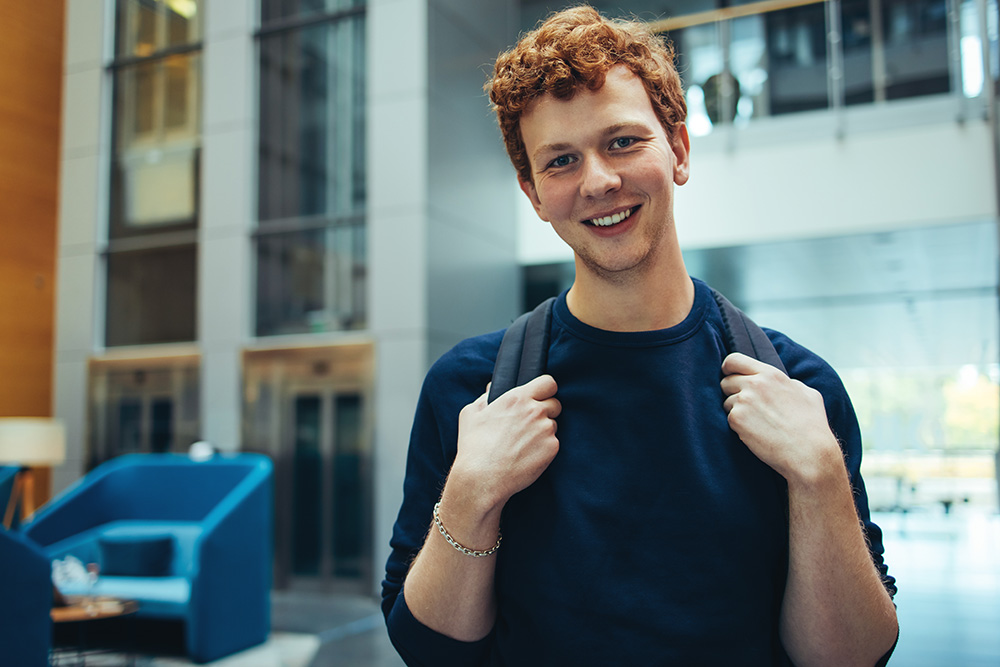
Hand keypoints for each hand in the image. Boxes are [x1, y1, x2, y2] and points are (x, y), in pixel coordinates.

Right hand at [450, 374, 561, 511]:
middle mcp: (535, 411)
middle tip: (530, 422)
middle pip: (555, 403)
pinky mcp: (552, 449)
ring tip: (523, 443)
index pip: (548, 382)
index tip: (541, 395)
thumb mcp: (471, 414)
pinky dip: (543, 448)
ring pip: (553, 425)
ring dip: (543, 430)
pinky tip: (526, 455)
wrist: (483, 478)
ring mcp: (546, 430)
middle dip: (546, 410)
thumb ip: (485, 397)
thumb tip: (492, 389)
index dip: (545, 389)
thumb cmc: (474, 446)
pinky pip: (553, 443)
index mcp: (518, 398)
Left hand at [720, 353, 840, 483]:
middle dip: (732, 392)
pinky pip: (729, 418)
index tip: (729, 375)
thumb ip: (790, 384)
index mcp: (770, 374)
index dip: (728, 368)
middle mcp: (754, 384)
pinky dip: (738, 426)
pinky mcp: (737, 419)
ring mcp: (744, 401)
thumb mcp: (808, 394)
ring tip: (757, 423)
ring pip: (726, 402)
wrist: (809, 453)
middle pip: (726, 381)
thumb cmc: (812, 426)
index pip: (734, 360)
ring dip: (736, 411)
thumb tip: (785, 383)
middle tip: (747, 406)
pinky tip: (755, 433)